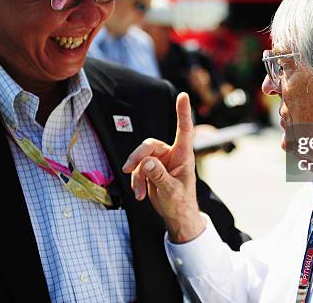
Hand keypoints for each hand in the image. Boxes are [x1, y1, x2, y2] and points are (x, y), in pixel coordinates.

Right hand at [122, 92, 205, 242]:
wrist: (176, 216)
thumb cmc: (180, 202)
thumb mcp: (171, 191)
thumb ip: (159, 176)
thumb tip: (147, 162)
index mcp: (184, 155)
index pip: (184, 130)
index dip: (182, 112)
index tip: (183, 95)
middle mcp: (172, 154)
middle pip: (150, 145)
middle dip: (137, 157)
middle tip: (128, 169)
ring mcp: (161, 161)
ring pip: (141, 158)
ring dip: (136, 175)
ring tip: (138, 193)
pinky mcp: (152, 169)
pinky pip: (138, 169)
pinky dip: (136, 181)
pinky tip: (138, 194)